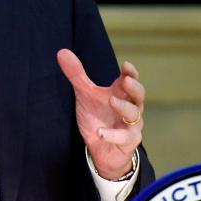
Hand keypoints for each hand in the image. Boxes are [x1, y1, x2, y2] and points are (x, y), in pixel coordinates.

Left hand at [57, 49, 144, 179]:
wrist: (100, 149)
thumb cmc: (97, 117)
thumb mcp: (85, 94)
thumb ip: (76, 75)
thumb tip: (62, 52)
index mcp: (120, 94)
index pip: (130, 80)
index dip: (131, 73)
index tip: (126, 65)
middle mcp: (129, 108)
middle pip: (139, 95)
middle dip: (134, 87)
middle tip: (126, 80)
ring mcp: (130, 125)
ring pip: (134, 114)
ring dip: (124, 107)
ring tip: (111, 100)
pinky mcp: (127, 142)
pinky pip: (124, 137)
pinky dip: (112, 135)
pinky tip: (100, 132)